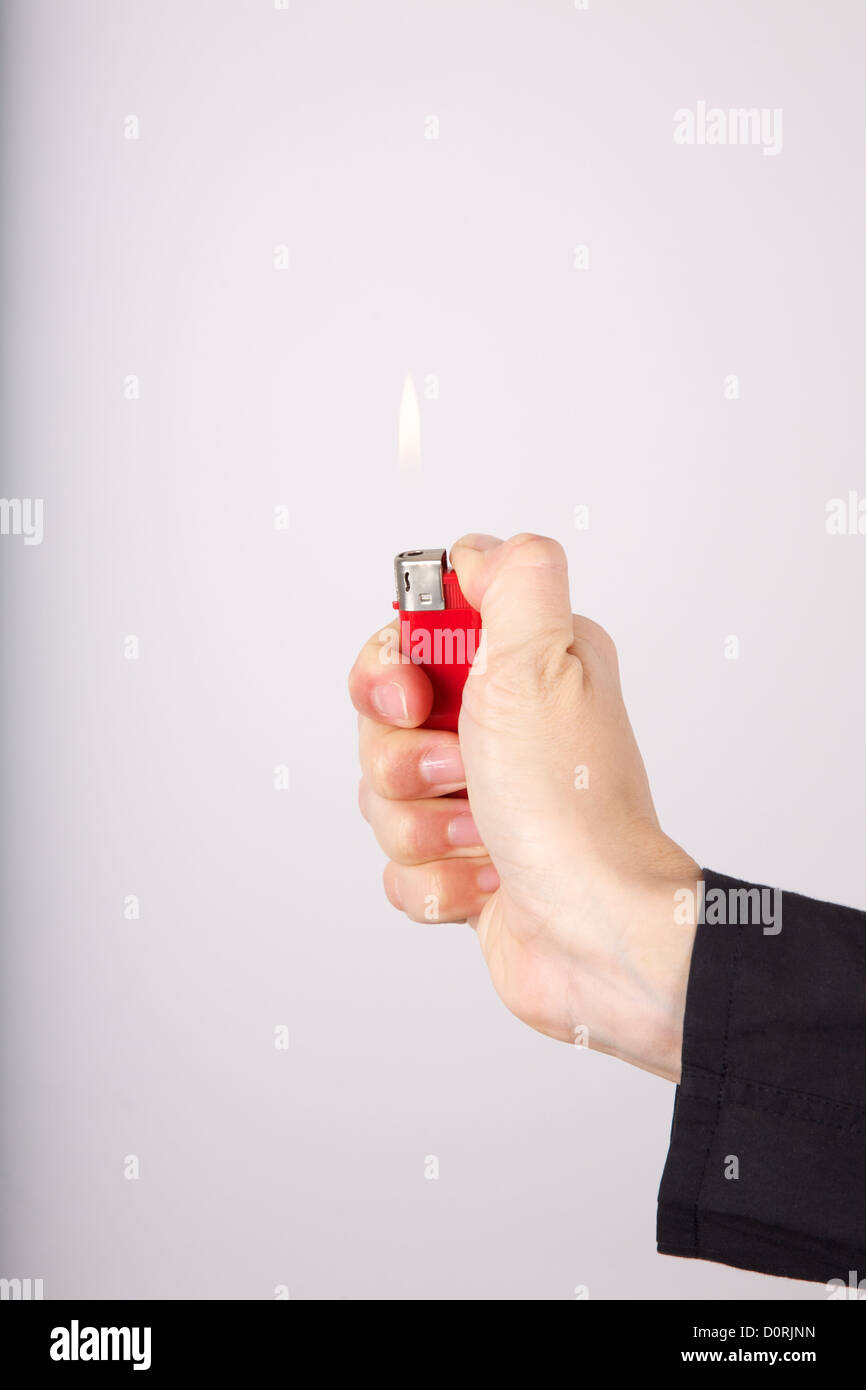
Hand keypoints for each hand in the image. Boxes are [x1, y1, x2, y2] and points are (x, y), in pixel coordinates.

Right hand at [348, 533, 699, 1080]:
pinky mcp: (465, 862)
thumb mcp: (542, 660)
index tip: (411, 696)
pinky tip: (485, 879)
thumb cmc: (571, 804)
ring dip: (422, 823)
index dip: (390, 669)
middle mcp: (503, 725)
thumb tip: (476, 551)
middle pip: (382, 721)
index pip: (410, 639)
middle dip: (403, 758)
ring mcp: (482, 796)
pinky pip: (398, 864)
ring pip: (382, 796)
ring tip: (480, 832)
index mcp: (524, 666)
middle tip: (456, 770)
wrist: (592, 932)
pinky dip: (435, 879)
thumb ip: (513, 579)